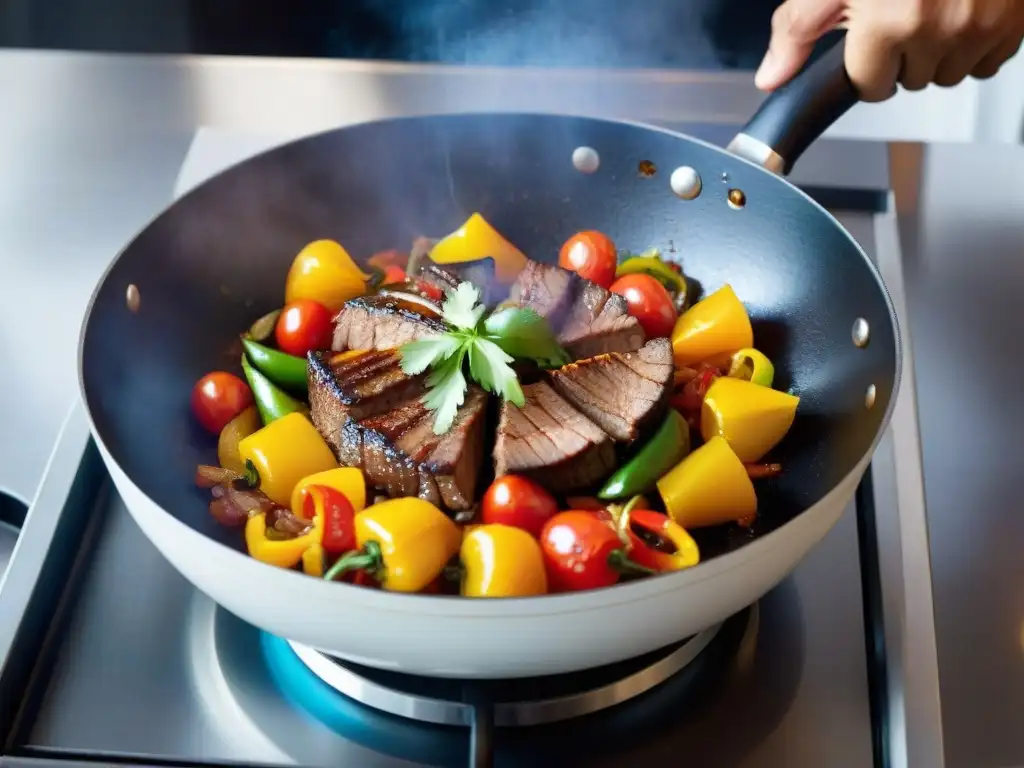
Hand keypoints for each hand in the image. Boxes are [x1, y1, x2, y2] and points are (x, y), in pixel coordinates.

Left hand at [755, 0, 1023, 100]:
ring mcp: (981, 28)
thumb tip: (771, 78)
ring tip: (934, 7)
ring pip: (950, 73)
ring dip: (939, 51)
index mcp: (890, 21)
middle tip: (903, 11)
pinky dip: (976, 42)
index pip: (870, 87)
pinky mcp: (1013, 24)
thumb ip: (799, 29)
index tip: (871, 39)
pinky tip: (964, 10)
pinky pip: (989, 60)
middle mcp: (938, 30)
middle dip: (902, 55)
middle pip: (910, 81)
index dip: (866, 65)